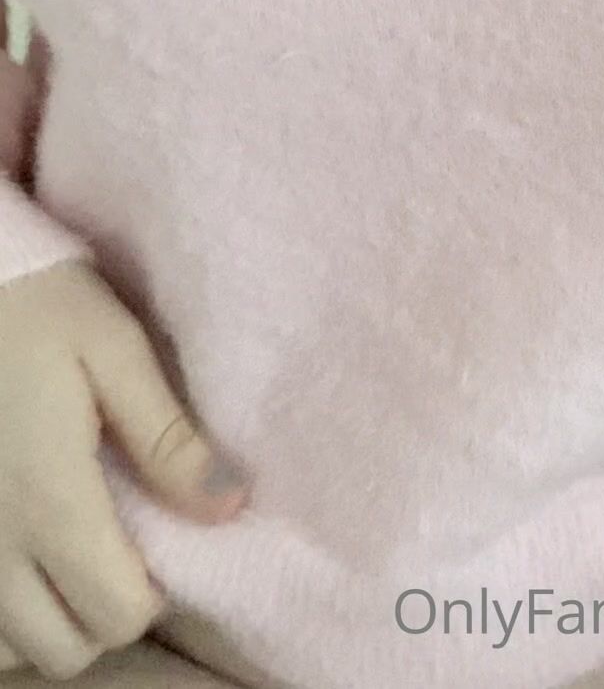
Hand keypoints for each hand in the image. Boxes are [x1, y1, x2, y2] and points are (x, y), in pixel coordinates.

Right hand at [0, 259, 247, 678]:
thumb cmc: (40, 307)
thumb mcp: (115, 351)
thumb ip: (169, 436)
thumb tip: (229, 504)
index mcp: (52, 501)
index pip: (116, 615)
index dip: (152, 593)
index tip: (161, 544)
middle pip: (64, 648)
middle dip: (104, 613)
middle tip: (122, 549)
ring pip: (12, 646)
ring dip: (49, 619)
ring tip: (74, 552)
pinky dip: (5, 610)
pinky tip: (27, 555)